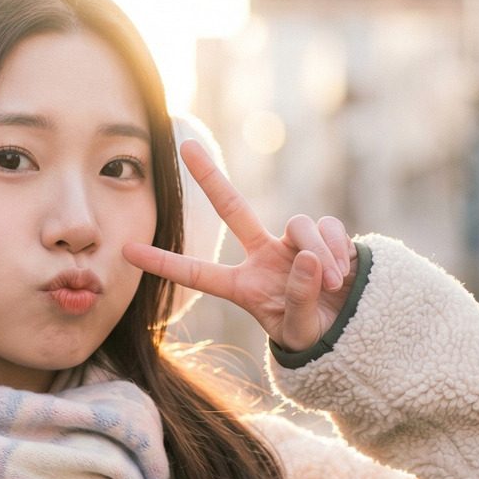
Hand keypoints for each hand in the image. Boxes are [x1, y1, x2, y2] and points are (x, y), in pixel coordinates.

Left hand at [123, 140, 357, 352]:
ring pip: (298, 225)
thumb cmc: (315, 334)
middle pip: (232, 207)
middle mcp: (262, 257)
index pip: (197, 273)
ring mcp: (291, 243)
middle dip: (210, 176)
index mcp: (243, 287)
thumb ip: (298, 299)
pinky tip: (342, 273)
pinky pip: (326, 228)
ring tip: (330, 284)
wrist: (352, 328)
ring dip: (316, 254)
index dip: (163, 263)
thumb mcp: (300, 330)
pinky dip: (335, 250)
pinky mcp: (322, 236)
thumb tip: (304, 256)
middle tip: (185, 145)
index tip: (127, 251)